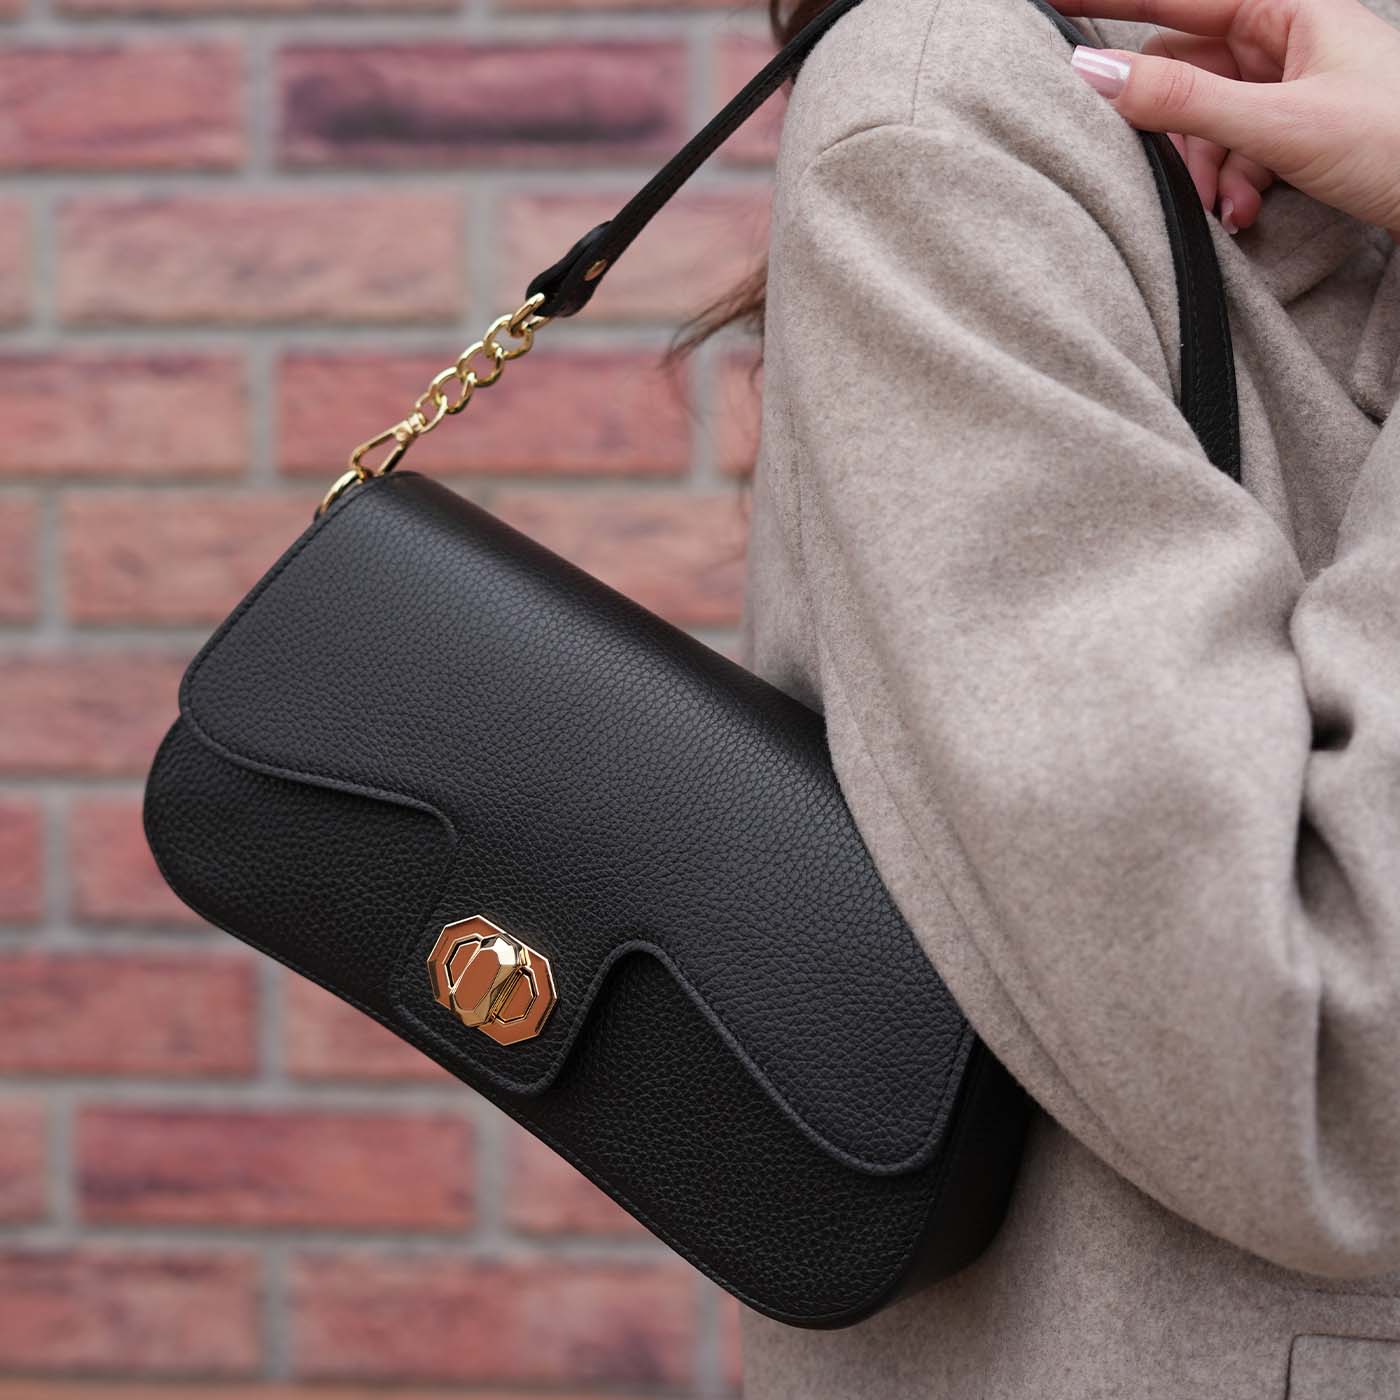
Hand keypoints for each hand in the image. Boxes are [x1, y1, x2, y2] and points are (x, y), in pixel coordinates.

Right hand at [1055, 0, 1399, 240]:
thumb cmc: (1397, 146)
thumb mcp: (1279, 123)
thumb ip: (1185, 101)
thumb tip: (1097, 74)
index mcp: (1288, 10)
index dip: (1113, 1)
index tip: (1054, 5)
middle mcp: (1286, 40)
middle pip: (1185, 72)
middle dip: (1171, 130)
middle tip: (1162, 172)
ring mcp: (1291, 87)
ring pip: (1207, 120)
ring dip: (1203, 169)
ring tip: (1224, 207)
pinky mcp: (1297, 131)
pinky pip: (1236, 149)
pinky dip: (1231, 184)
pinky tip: (1245, 211)